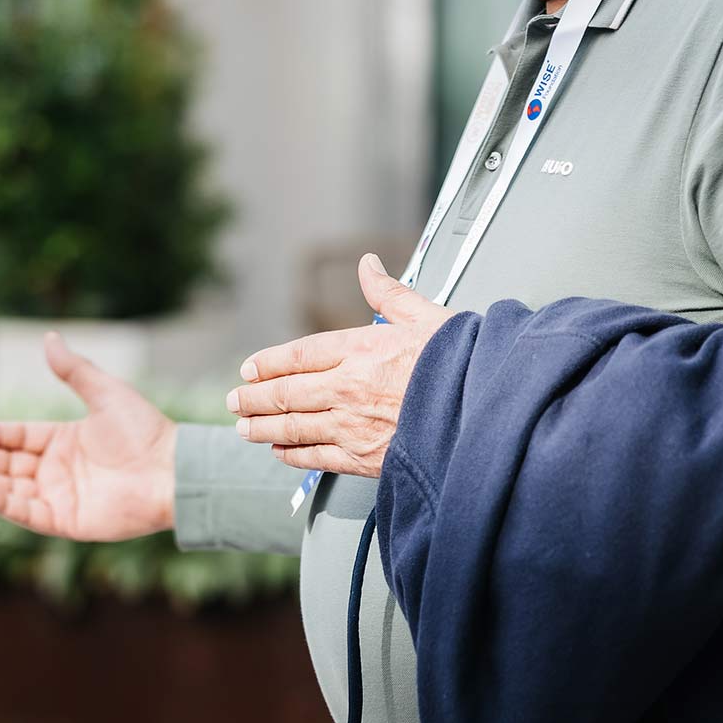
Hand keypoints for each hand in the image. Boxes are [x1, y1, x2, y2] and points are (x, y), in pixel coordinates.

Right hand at [0, 332, 175, 540]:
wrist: (173, 470)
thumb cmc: (146, 431)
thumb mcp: (104, 393)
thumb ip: (74, 370)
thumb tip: (49, 337)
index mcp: (63, 440)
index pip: (16, 438)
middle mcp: (58, 470)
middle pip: (6, 465)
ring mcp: (60, 497)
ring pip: (10, 490)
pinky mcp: (67, 521)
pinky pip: (27, 513)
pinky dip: (2, 503)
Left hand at [228, 255, 453, 478]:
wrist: (488, 413)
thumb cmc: (464, 363)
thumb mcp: (426, 316)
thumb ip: (389, 293)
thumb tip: (368, 264)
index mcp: (361, 348)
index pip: (299, 355)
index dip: (269, 362)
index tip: (249, 368)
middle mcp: (348, 387)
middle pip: (286, 393)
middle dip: (254, 397)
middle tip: (234, 399)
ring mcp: (353, 425)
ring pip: (293, 427)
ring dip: (262, 427)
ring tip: (243, 428)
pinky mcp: (365, 458)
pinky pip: (317, 458)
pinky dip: (293, 455)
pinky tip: (280, 452)